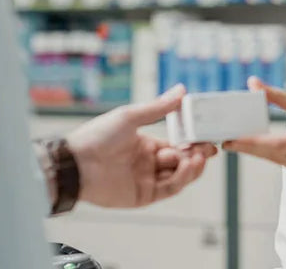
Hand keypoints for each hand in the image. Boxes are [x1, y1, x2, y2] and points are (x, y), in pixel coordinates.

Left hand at [67, 85, 217, 207]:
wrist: (77, 162)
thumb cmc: (98, 136)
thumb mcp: (131, 116)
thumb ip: (159, 107)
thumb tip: (181, 90)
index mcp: (146, 144)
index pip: (177, 144)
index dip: (192, 141)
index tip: (207, 136)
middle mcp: (148, 163)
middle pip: (181, 162)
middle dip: (196, 154)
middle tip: (209, 148)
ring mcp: (146, 180)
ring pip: (179, 176)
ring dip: (191, 167)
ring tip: (198, 157)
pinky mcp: (143, 196)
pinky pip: (169, 189)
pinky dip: (181, 178)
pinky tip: (187, 166)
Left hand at [223, 77, 285, 177]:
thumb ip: (279, 97)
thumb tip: (253, 83)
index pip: (276, 144)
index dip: (252, 143)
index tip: (231, 139)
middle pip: (271, 155)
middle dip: (246, 147)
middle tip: (224, 138)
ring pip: (276, 161)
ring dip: (256, 151)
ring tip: (235, 140)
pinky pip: (284, 164)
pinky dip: (271, 155)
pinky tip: (259, 148)